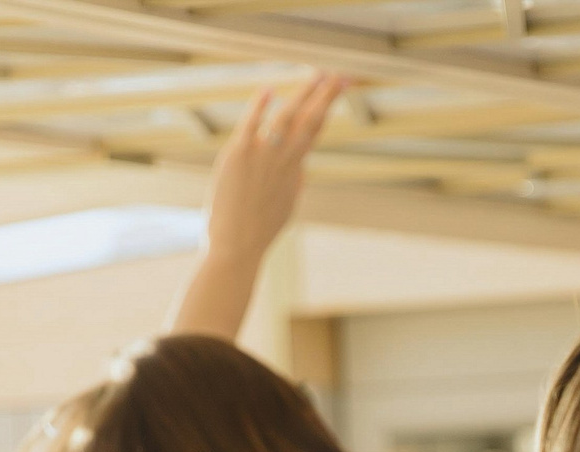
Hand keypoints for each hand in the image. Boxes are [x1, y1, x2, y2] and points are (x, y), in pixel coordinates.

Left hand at [205, 72, 345, 264]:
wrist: (237, 247)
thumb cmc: (258, 230)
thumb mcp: (284, 205)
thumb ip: (293, 182)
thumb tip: (301, 170)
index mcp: (295, 170)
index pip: (314, 130)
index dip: (327, 107)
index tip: (339, 87)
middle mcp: (283, 161)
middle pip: (310, 122)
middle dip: (327, 96)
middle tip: (342, 74)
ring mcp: (262, 158)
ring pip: (288, 119)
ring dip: (304, 95)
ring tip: (317, 75)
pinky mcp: (238, 157)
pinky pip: (251, 126)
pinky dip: (260, 108)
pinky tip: (269, 90)